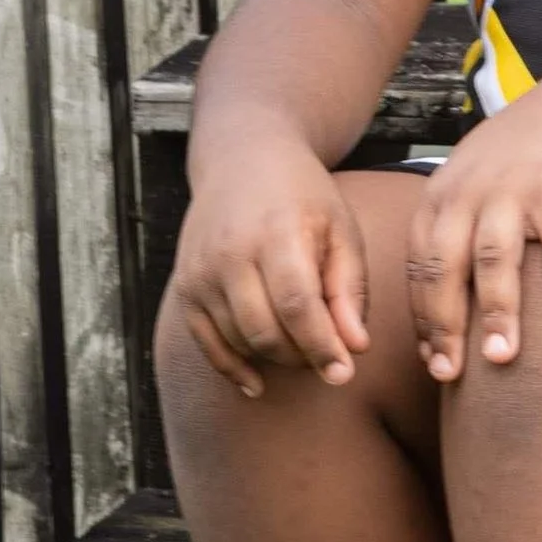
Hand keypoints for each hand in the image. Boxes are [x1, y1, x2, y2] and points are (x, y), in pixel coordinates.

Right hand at [172, 136, 370, 396]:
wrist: (243, 159)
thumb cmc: (304, 197)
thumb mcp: (341, 230)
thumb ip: (349, 288)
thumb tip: (355, 347)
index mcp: (276, 233)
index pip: (297, 305)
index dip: (321, 346)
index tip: (344, 373)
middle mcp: (230, 253)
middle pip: (264, 331)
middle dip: (301, 357)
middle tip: (329, 360)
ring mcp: (201, 271)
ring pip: (238, 341)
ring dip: (275, 359)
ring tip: (304, 350)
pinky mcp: (185, 286)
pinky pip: (206, 343)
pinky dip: (232, 368)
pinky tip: (257, 383)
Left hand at [407, 87, 541, 380]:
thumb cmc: (519, 166)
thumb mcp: (472, 192)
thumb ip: (454, 247)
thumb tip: (438, 330)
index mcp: (439, 201)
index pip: (420, 270)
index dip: (424, 321)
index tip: (436, 366)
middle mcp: (468, 194)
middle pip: (447, 267)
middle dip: (447, 325)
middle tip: (454, 375)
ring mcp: (512, 188)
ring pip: (496, 257)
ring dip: (498, 309)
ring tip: (504, 356)